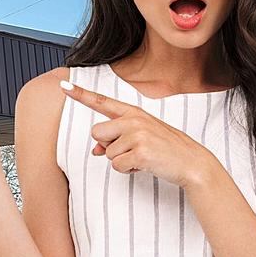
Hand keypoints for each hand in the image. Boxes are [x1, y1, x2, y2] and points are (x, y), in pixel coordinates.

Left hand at [60, 79, 217, 188]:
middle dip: (109, 146)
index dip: (80, 94)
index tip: (63, 86)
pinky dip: (128, 170)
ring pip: (107, 153)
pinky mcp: (141, 152)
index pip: (101, 101)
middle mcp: (133, 120)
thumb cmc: (164, 149)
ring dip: (122, 160)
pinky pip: (117, 166)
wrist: (193, 163)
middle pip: (97, 133)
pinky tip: (145, 165)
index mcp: (133, 112)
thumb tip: (95, 150)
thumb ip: (115, 138)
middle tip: (132, 149)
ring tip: (143, 157)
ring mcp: (137, 135)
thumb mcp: (140, 138)